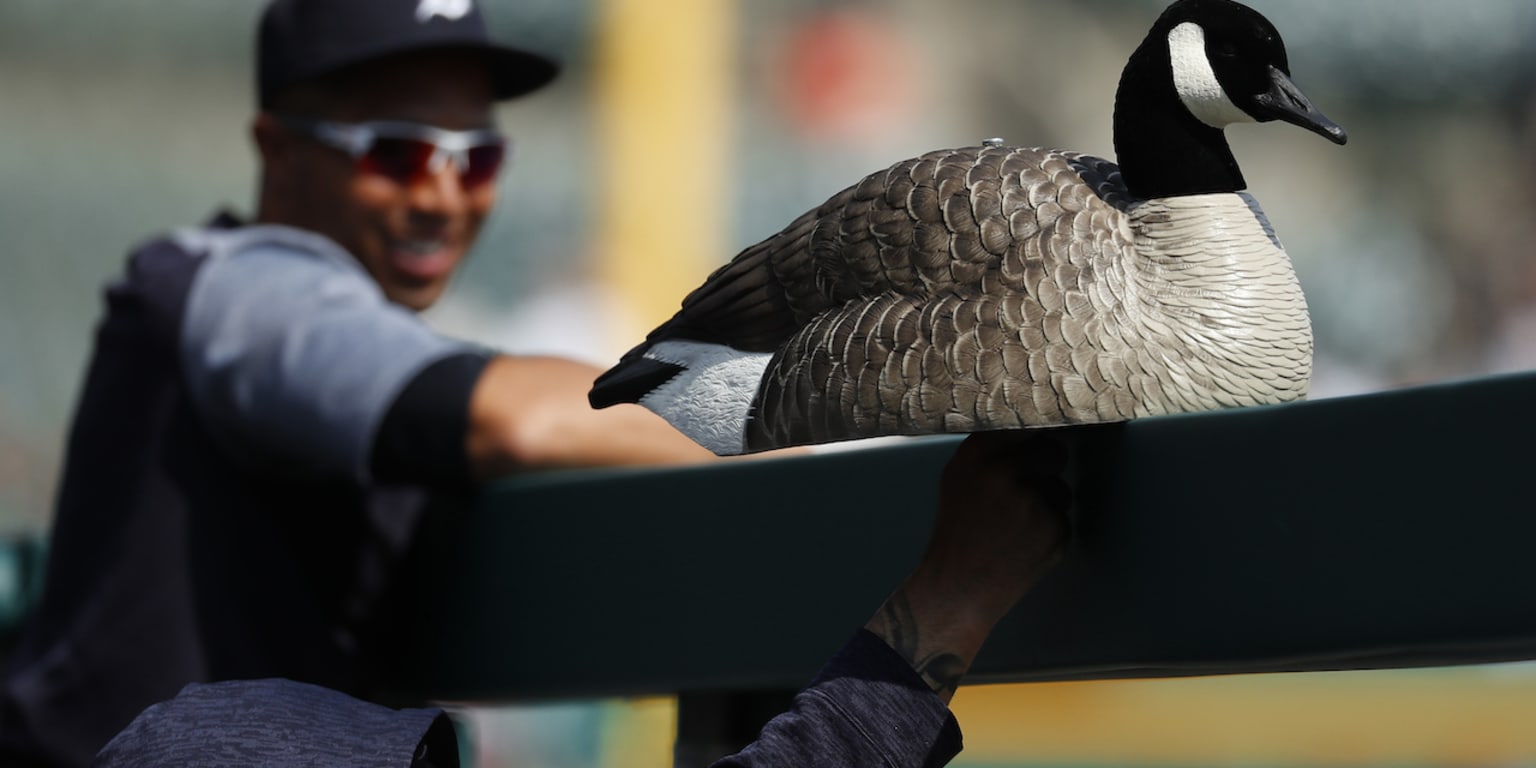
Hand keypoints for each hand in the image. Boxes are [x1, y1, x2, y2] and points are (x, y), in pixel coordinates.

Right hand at [865, 430, 1071, 701]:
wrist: (961, 586)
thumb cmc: (959, 528)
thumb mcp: (958, 476)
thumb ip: (990, 447)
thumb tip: (1033, 424)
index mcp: (979, 455)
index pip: (1027, 422)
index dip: (1035, 433)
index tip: (1038, 438)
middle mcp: (1007, 473)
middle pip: (1054, 451)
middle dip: (1045, 468)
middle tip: (1023, 491)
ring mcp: (1035, 502)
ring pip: (1061, 488)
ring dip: (1047, 502)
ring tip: (1015, 525)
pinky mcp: (1056, 530)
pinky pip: (1064, 517)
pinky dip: (1050, 530)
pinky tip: (1023, 543)